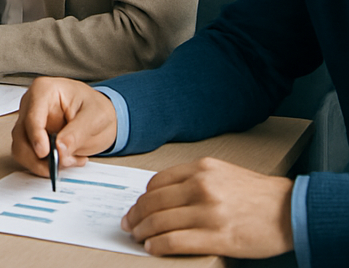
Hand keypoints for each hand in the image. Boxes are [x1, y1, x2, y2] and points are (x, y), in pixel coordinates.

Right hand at [11, 77, 117, 173]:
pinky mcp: (32, 138)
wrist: (100, 116)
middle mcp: (32, 105)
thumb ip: (78, 132)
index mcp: (44, 90)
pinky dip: (45, 166)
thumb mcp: (96, 116)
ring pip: (21, 149)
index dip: (36, 136)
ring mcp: (29, 122)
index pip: (32, 115)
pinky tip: (65, 160)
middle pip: (21, 135)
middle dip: (38, 156)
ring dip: (41, 164)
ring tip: (68, 161)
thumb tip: (59, 148)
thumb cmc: (95, 107)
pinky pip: (29, 157)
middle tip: (60, 164)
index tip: (45, 153)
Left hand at [121, 158, 293, 257]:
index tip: (136, 207)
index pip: (157, 182)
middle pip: (154, 202)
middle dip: (136, 215)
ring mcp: (209, 212)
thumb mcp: (221, 173)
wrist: (290, 211)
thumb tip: (163, 194)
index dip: (142, 197)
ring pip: (161, 222)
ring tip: (138, 238)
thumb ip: (193, 178)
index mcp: (200, 169)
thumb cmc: (256, 193)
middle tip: (128, 224)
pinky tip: (153, 248)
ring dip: (144, 232)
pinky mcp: (218, 237)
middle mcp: (201, 187)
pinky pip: (177, 241)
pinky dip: (160, 245)